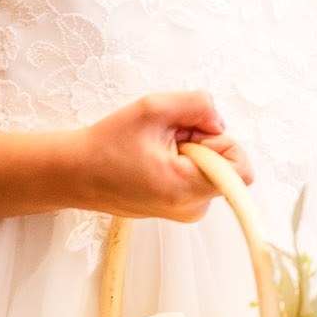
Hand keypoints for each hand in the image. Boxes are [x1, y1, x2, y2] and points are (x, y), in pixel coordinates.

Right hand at [72, 92, 253, 222]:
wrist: (75, 174)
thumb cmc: (105, 146)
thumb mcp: (153, 109)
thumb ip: (198, 105)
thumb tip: (220, 119)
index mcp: (187, 189)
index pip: (241, 170)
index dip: (221, 143)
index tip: (192, 136)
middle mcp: (191, 208)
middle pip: (226, 164)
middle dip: (201, 141)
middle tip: (164, 138)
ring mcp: (186, 210)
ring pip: (211, 167)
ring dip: (190, 149)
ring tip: (154, 149)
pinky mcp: (179, 206)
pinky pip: (197, 175)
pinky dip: (182, 160)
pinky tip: (153, 158)